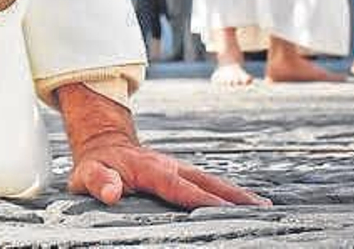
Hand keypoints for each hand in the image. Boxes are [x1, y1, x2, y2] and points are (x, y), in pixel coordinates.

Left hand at [56, 83, 269, 209]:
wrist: (103, 143)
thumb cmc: (95, 165)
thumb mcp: (87, 174)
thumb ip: (99, 181)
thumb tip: (111, 193)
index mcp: (150, 170)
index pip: (179, 187)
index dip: (201, 199)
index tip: (225, 210)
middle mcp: (170, 167)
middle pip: (207, 183)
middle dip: (234, 196)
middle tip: (263, 209)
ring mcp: (179, 169)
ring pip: (212, 182)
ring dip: (237, 194)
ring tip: (265, 208)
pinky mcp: (182, 173)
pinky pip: (208, 184)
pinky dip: (228, 194)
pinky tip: (244, 205)